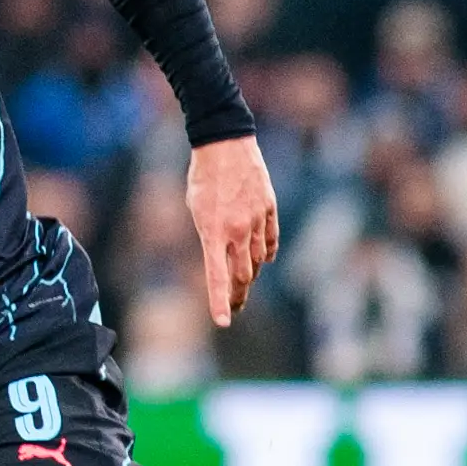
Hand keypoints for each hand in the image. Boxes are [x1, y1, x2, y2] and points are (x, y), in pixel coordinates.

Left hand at [186, 135, 280, 325]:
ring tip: (245, 284)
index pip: (217, 276)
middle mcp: (237, 230)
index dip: (220, 301)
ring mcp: (256, 220)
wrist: (225, 144)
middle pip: (243, 275)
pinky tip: (264, 259)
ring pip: (259, 259)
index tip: (224, 322)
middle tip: (235, 307)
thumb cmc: (203, 177)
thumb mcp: (195, 209)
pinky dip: (267, 253)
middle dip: (238, 295)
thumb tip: (223, 259)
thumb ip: (210, 237)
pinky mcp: (269, 209)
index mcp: (213, 231)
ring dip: (252, 274)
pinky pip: (271, 240)